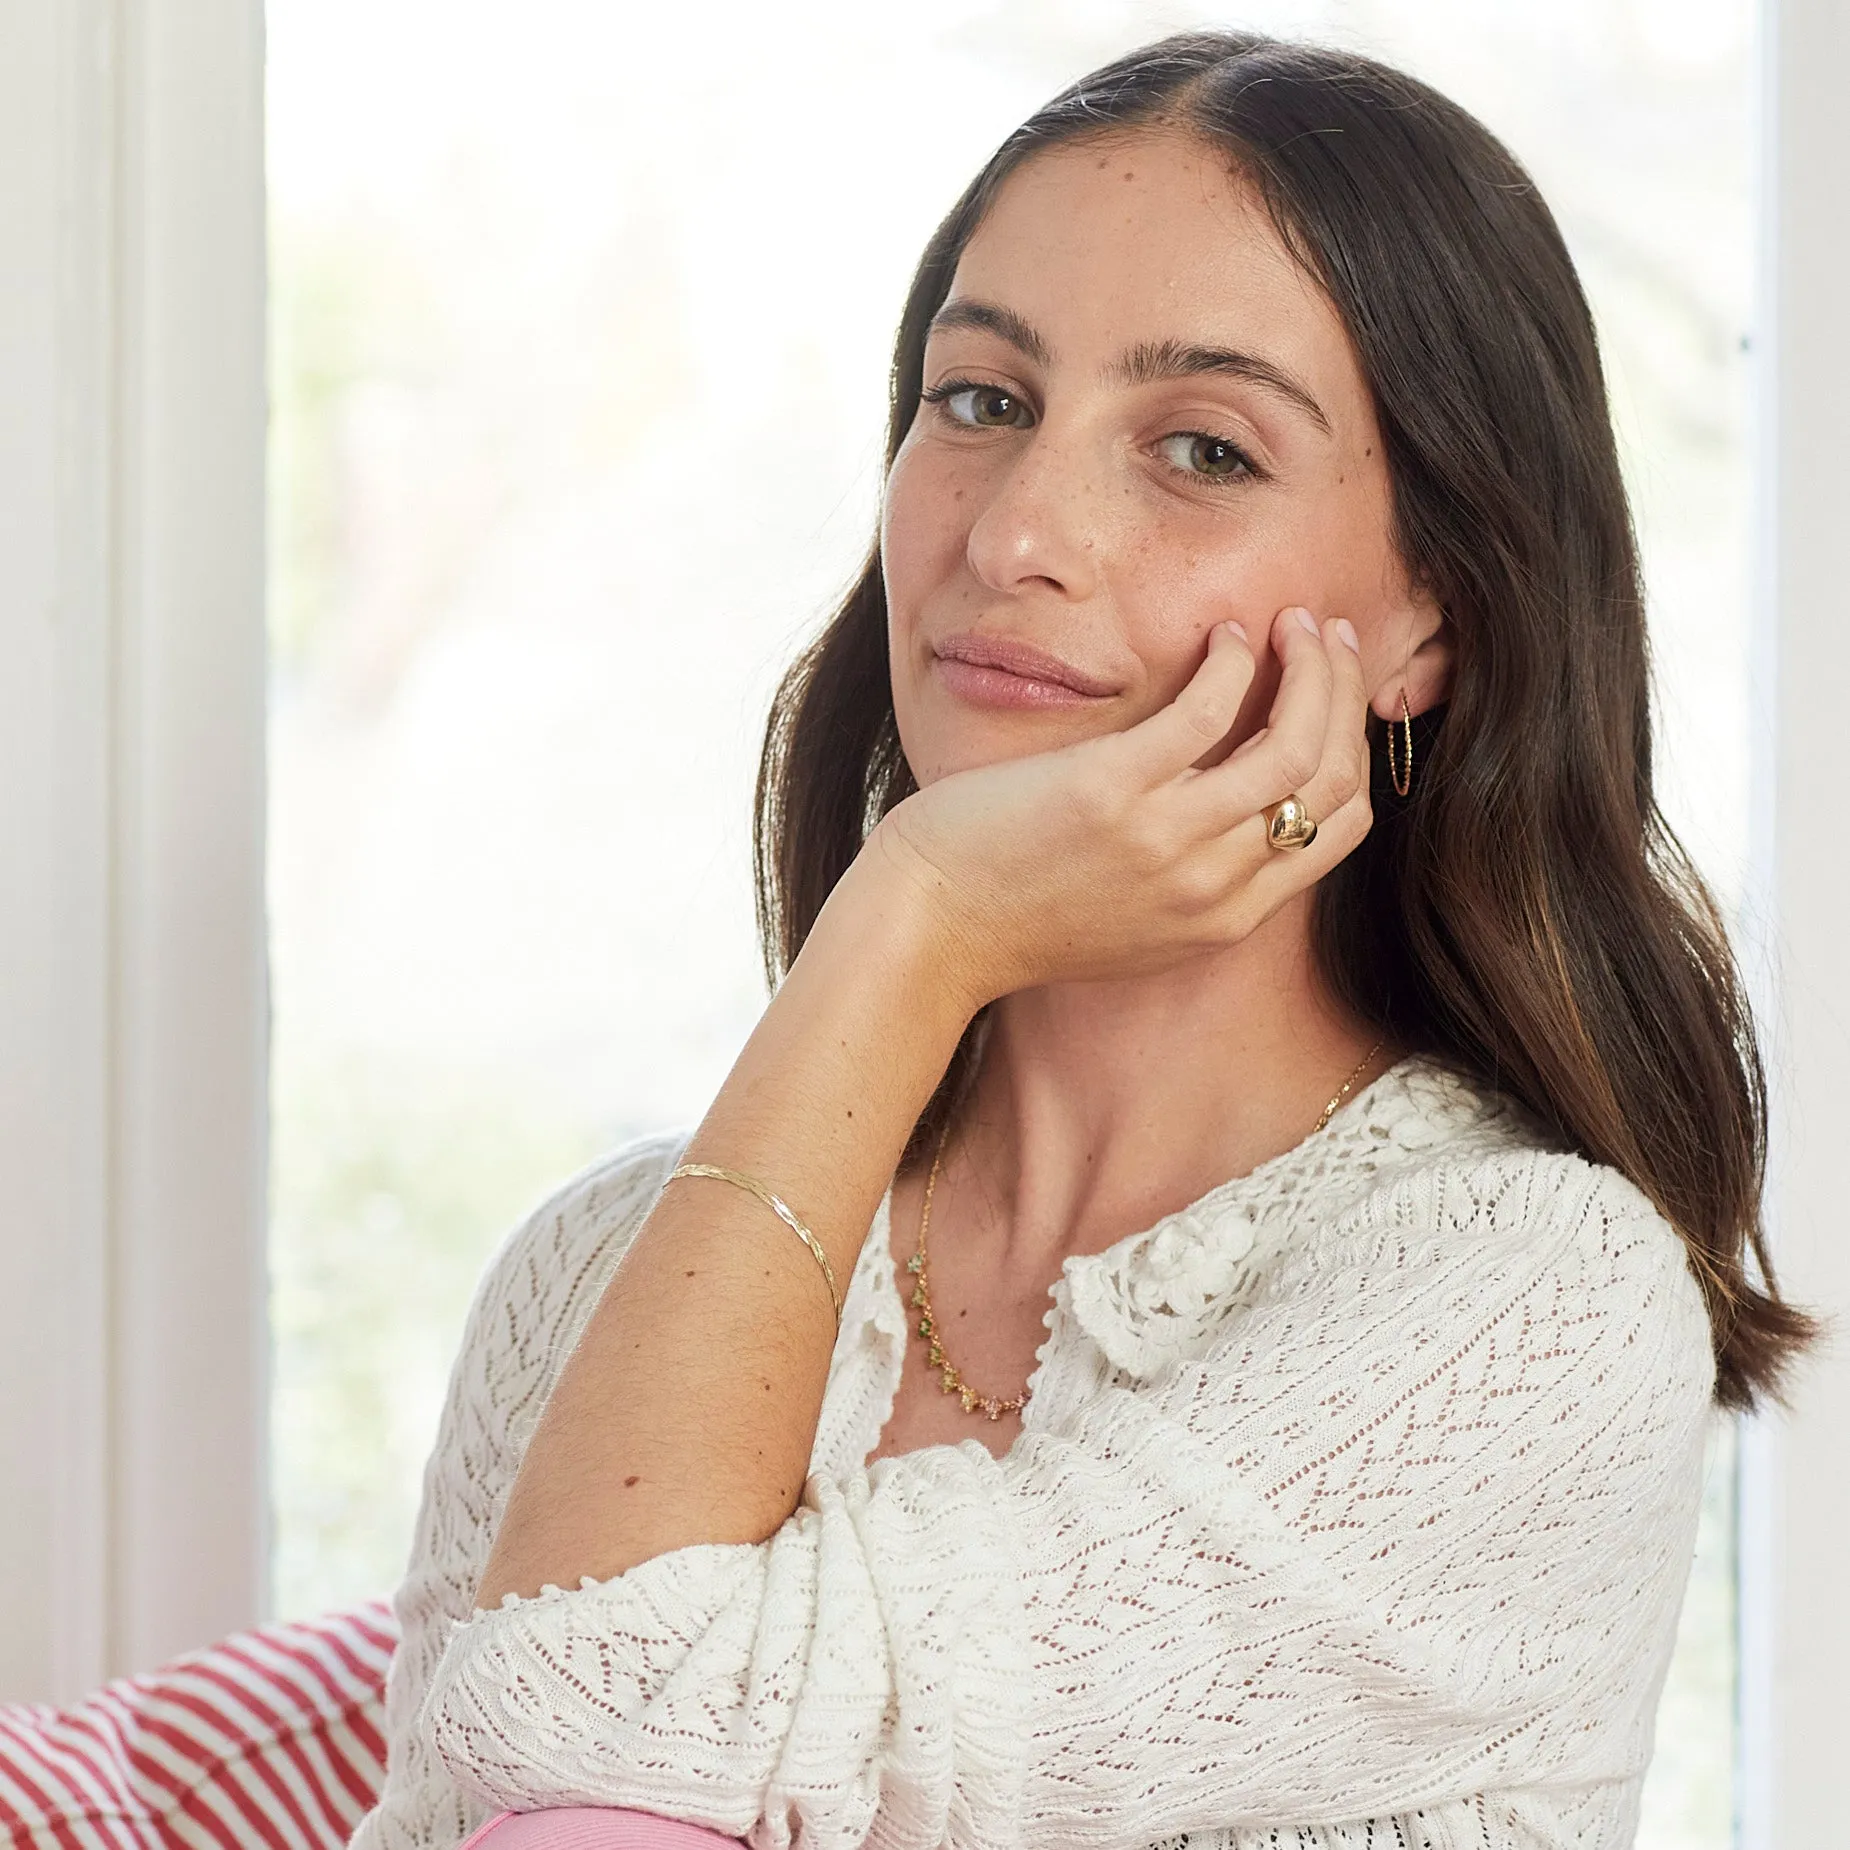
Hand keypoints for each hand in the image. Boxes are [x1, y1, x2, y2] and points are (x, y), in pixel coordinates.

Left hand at [865, 606, 1372, 1008]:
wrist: (933, 928)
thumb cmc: (1017, 916)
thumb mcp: (1133, 924)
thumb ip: (1195, 880)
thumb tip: (1234, 806)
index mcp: (1225, 919)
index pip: (1340, 827)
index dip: (1353, 750)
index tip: (1336, 697)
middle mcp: (1210, 885)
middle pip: (1330, 778)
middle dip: (1344, 695)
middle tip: (1330, 640)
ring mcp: (1165, 839)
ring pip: (1293, 743)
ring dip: (1309, 668)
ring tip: (1292, 623)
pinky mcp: (1112, 790)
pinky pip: (1208, 710)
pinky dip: (1231, 662)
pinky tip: (1221, 636)